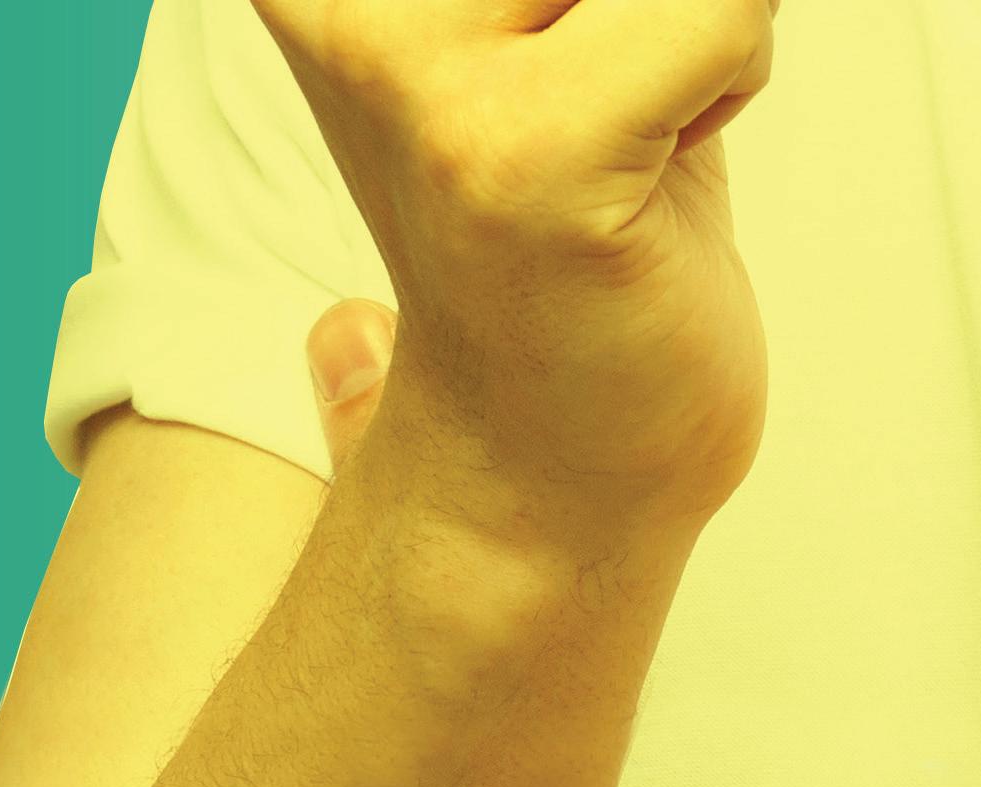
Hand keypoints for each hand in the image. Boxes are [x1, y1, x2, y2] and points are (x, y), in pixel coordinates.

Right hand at [258, 0, 776, 532]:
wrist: (534, 452)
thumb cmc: (555, 260)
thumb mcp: (548, 48)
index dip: (582, 1)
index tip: (586, 66)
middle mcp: (349, 6)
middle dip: (644, 10)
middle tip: (602, 93)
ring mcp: (418, 74)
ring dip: (691, 25)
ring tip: (623, 131)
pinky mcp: (522, 155)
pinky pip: (722, 12)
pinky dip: (727, 79)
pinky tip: (653, 169)